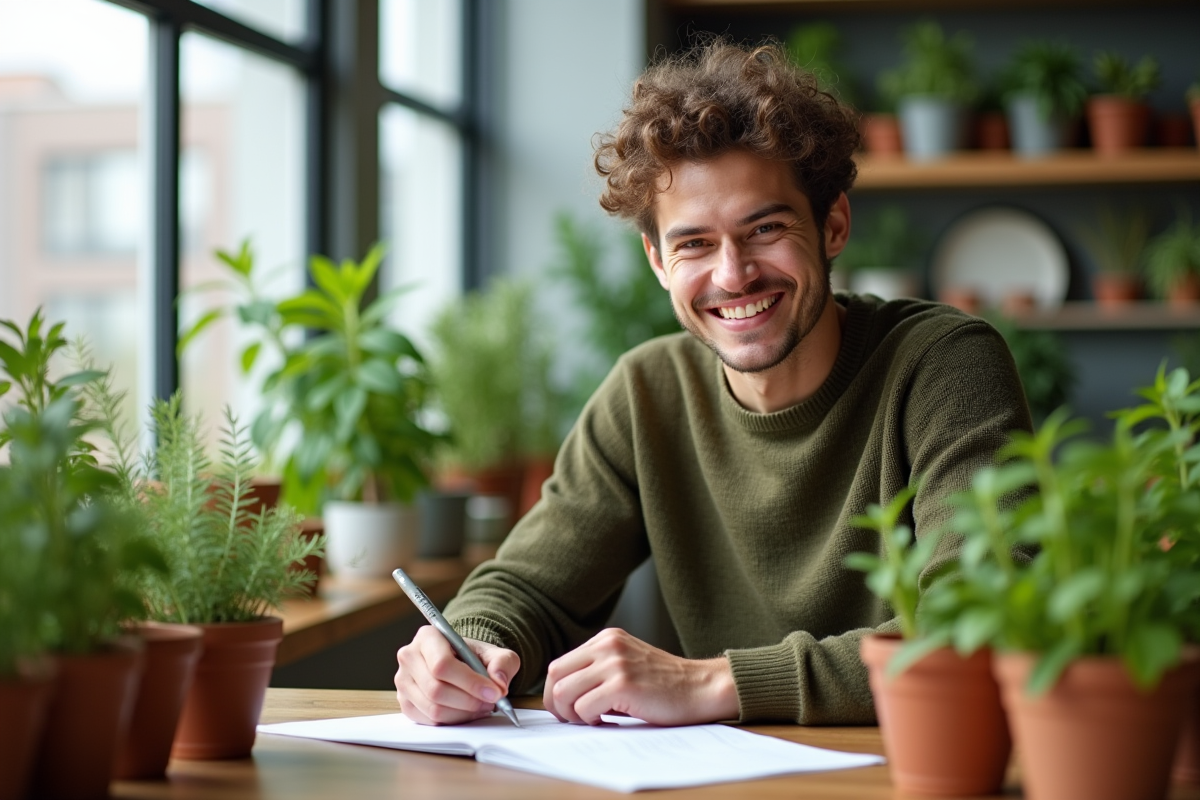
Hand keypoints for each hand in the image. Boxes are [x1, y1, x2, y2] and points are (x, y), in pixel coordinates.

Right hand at [395, 625, 520, 724]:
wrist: (460, 662)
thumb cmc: (473, 656)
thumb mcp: (494, 652)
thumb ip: (503, 663)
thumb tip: (499, 682)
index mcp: (427, 637)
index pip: (442, 665)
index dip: (470, 682)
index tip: (494, 692)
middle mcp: (409, 657)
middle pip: (436, 689)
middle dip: (469, 701)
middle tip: (491, 702)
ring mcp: (403, 682)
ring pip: (433, 708)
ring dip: (463, 713)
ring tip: (482, 706)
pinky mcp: (405, 703)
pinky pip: (429, 721)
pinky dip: (454, 720)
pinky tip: (467, 712)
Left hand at [543, 628, 737, 725]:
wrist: (700, 688)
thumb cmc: (665, 685)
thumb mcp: (627, 664)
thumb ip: (599, 670)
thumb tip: (563, 695)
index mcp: (607, 639)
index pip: (560, 664)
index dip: (555, 692)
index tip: (566, 710)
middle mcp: (608, 646)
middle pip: (556, 675)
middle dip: (556, 704)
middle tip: (572, 720)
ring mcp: (615, 663)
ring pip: (564, 692)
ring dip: (572, 714)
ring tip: (592, 720)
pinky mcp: (622, 684)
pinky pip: (584, 707)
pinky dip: (589, 720)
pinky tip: (607, 720)